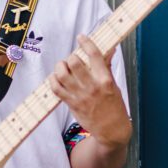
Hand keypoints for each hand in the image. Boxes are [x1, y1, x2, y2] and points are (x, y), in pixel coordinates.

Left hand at [49, 35, 130, 149]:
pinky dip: (53, 80)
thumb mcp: (114, 85)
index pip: (94, 55)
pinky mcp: (72, 104)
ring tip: (62, 67)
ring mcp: (80, 96)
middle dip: (70, 57)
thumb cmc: (114, 106)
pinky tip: (56, 78)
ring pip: (62, 75)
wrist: (111, 130)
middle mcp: (92, 87)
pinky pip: (56, 89)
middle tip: (71, 60)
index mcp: (105, 80)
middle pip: (74, 63)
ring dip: (60, 67)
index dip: (86, 43)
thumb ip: (107, 67)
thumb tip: (109, 49)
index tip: (81, 38)